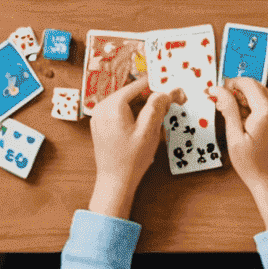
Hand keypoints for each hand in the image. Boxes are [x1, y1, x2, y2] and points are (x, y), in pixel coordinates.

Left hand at [87, 77, 173, 218]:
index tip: (169, 87)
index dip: (155, 86)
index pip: (136, 86)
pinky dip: (132, 113)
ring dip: (141, 105)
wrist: (115, 183)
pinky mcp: (100, 125)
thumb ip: (156, 107)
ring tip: (158, 115)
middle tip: (167, 103)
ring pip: (125, 102)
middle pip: (130, 93)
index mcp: (112, 106)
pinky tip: (144, 124)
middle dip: (149, 97)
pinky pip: (119, 111)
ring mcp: (99, 116)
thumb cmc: (131, 160)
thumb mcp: (148, 131)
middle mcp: (102, 107)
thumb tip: (164, 91)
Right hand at [212, 78, 267, 227]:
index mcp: (267, 112)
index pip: (247, 82)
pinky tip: (251, 121)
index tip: (220, 92)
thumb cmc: (253, 164)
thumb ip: (228, 108)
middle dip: (239, 92)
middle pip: (256, 86)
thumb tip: (219, 89)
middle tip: (225, 106)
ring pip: (263, 92)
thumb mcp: (234, 136)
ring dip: (249, 99)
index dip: (231, 84)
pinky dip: (259, 105)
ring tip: (238, 118)